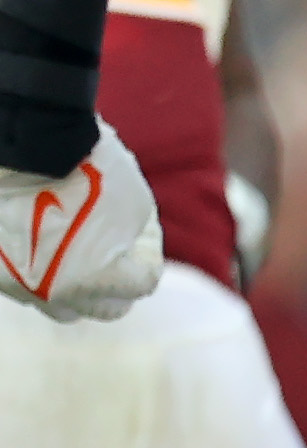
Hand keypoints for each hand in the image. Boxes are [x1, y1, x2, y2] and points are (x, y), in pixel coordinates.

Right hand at [0, 122, 162, 320]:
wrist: (26, 139)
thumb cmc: (89, 166)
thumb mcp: (135, 203)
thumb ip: (135, 240)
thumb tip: (126, 253)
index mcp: (96, 281)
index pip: (142, 283)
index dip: (150, 252)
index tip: (146, 229)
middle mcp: (51, 293)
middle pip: (101, 309)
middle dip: (119, 287)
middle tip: (124, 264)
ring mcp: (15, 283)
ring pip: (57, 302)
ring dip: (77, 285)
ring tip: (84, 257)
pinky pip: (23, 283)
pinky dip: (41, 270)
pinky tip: (49, 244)